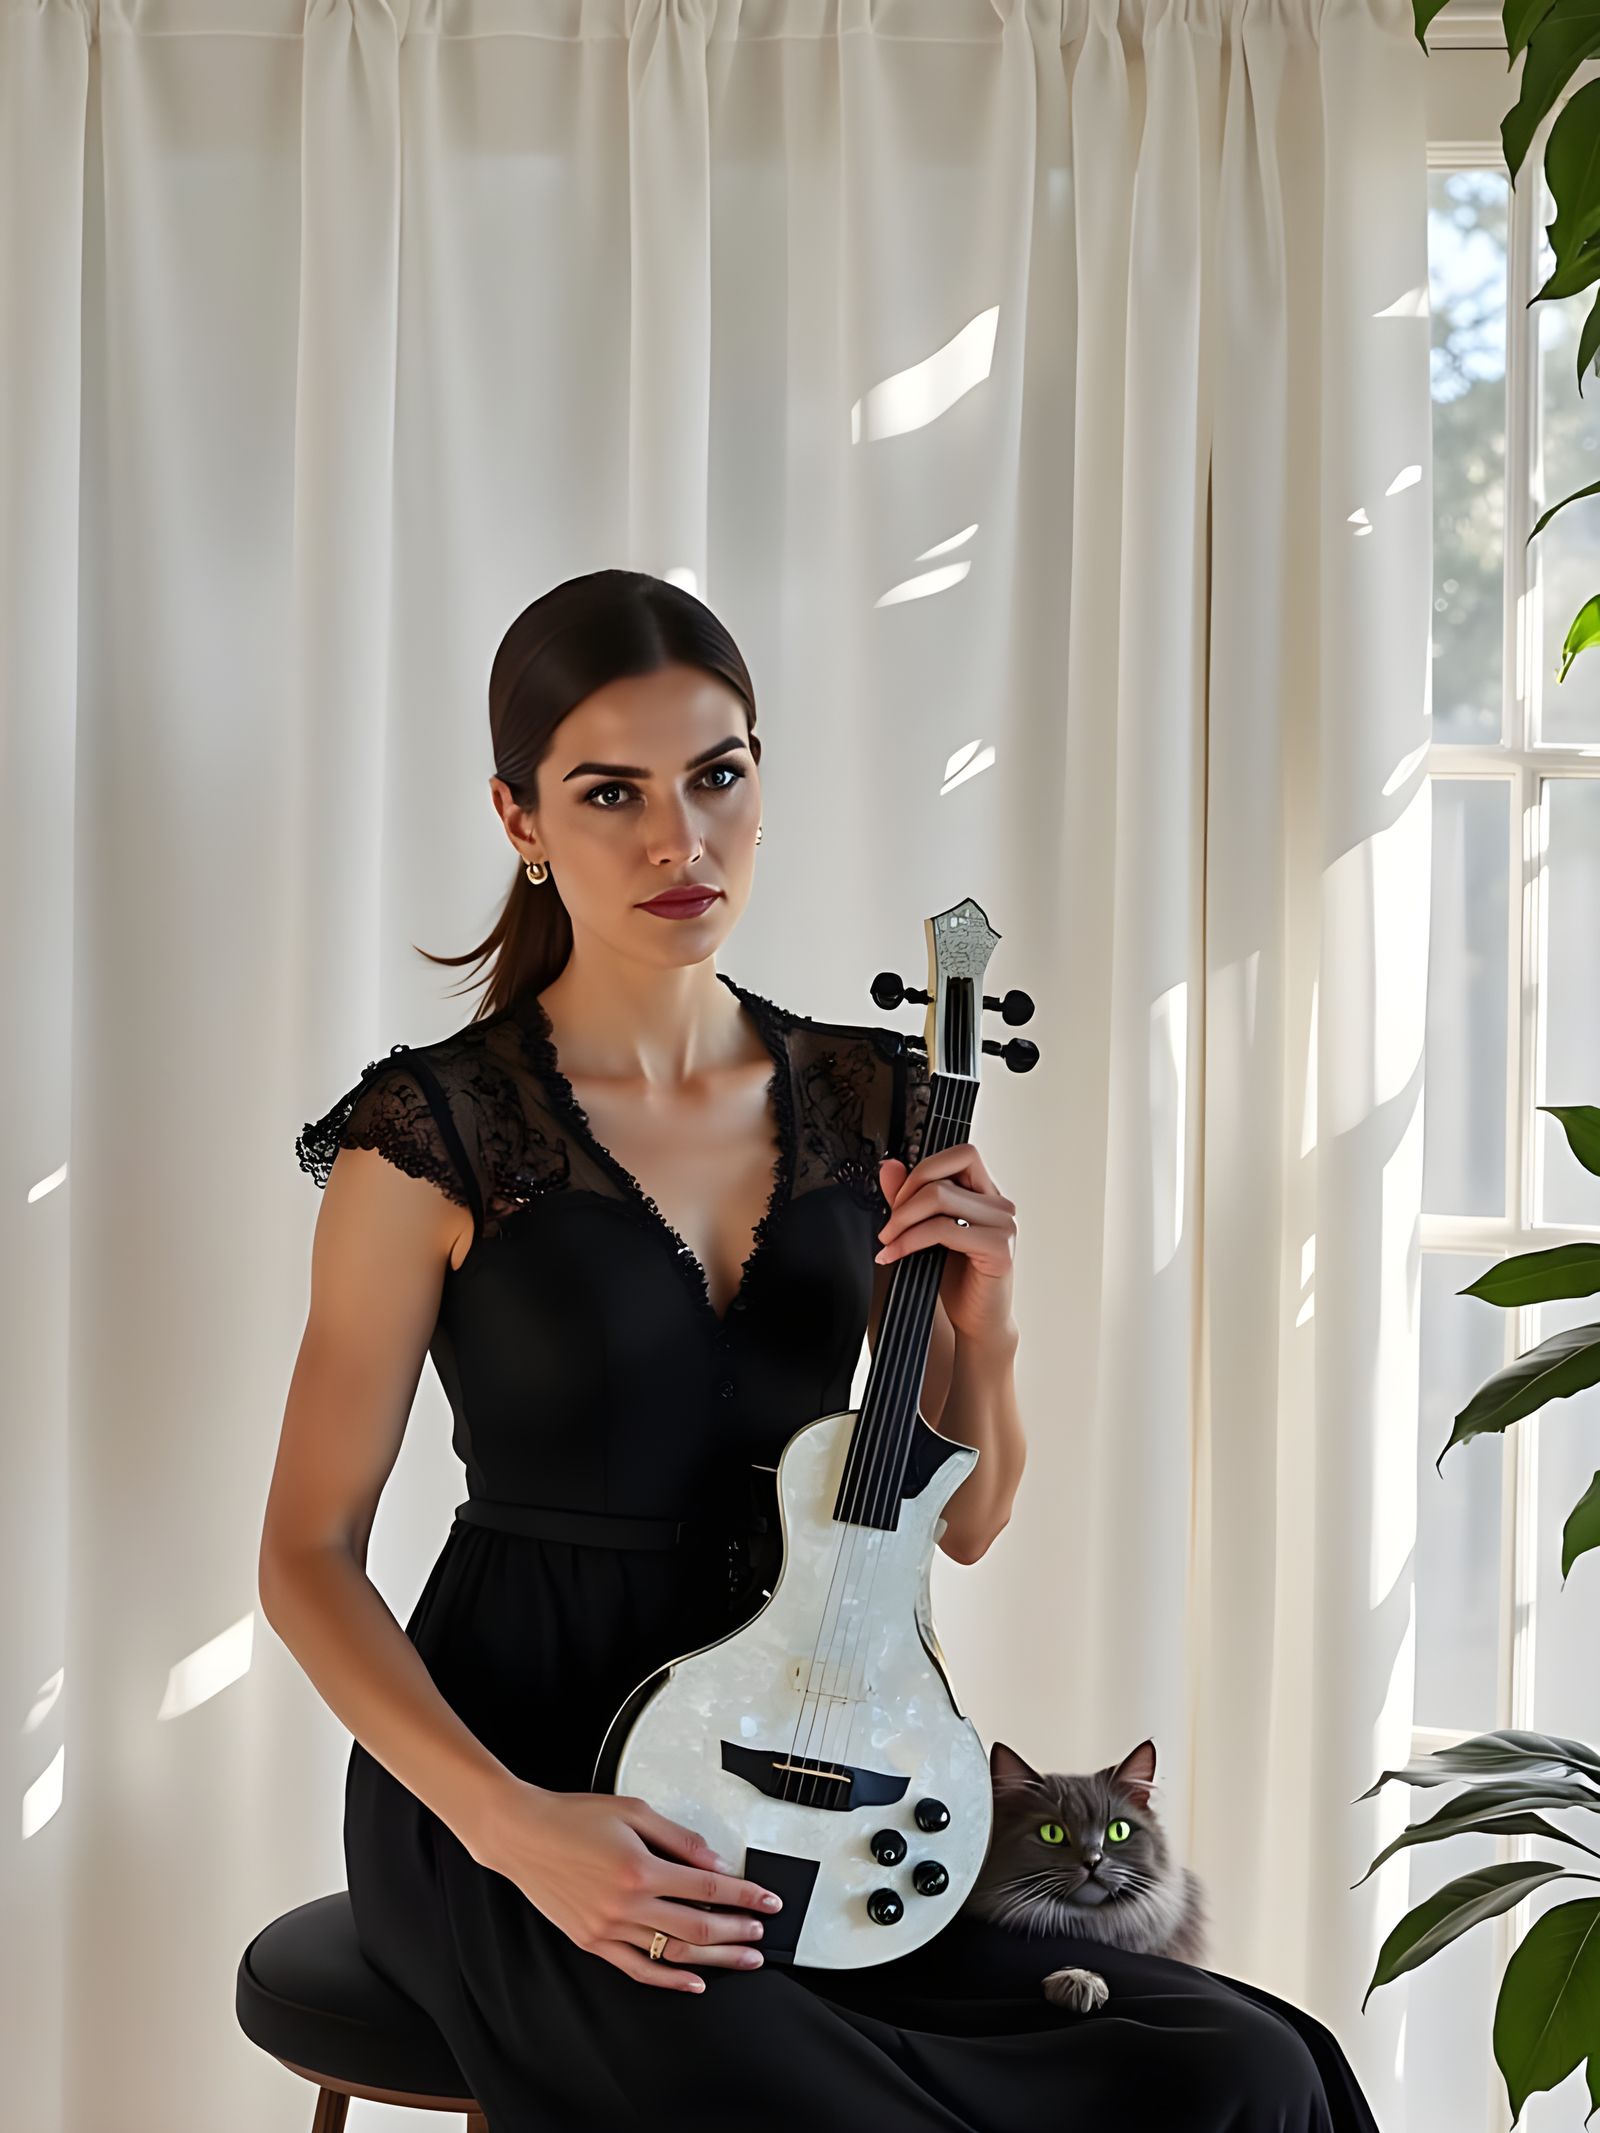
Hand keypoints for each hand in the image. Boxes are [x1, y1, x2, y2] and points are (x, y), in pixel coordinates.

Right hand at [470, 1781, 783, 1991]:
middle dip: (737, 1932)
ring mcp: (608, 1929)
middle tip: (761, 1933)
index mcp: (640, 1869)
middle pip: (697, 1928)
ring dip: (714, 1959)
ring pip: (673, 1954)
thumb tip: (716, 1862)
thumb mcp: (633, 1811)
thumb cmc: (573, 1817)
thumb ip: (679, 1839)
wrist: (522, 1835)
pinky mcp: (592, 1942)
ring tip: (743, 1959)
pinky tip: (695, 1983)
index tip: (767, 1901)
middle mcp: (626, 1905)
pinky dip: (669, 1981)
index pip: (708, 1888)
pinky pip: (638, 1969)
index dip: (744, 1895)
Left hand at [875, 1144, 1016, 1345]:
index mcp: (986, 1193)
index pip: (961, 1153)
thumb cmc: (956, 1279)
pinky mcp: (999, 1248)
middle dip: (905, 1197)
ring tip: (887, 1242)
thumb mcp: (926, 1232)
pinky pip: (944, 1229)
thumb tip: (889, 1165)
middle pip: (943, 1175)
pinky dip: (911, 1240)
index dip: (924, 1168)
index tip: (898, 1199)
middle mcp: (1000, 1204)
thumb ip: (910, 1198)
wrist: (977, 1321)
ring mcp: (1003, 1224)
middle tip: (887, 1226)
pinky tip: (895, 1254)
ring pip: (940, 1197)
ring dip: (903, 1220)